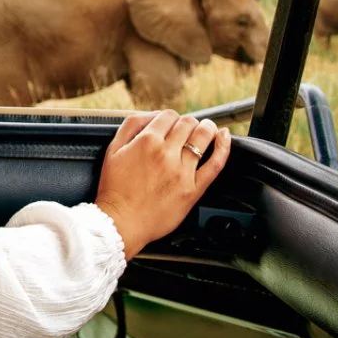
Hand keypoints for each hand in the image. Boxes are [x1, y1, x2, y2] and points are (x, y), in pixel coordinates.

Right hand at [94, 110, 230, 259]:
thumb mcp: (113, 150)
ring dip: (207, 128)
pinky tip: (225, 137)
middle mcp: (166, 152)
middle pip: (187, 123)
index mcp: (146, 141)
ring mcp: (182, 171)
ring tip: (208, 128)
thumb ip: (131, 127)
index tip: (171, 124)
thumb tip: (151, 115)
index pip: (168, 116)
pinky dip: (223, 147)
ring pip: (203, 137)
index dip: (170, 118)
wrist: (121, 222)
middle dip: (189, 122)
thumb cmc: (115, 189)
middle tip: (188, 128)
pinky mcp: (193, 189)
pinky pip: (215, 164)